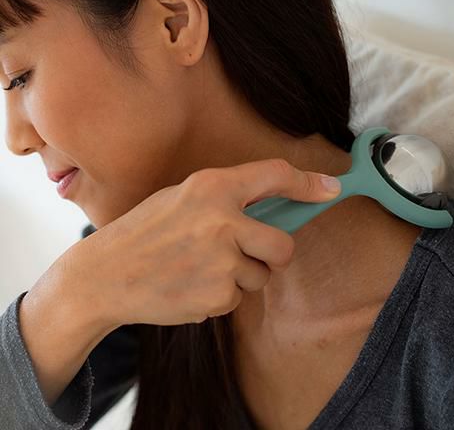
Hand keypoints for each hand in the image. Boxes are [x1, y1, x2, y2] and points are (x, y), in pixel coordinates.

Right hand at [62, 158, 340, 329]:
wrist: (105, 275)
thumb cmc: (146, 231)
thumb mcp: (183, 197)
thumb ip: (227, 198)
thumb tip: (276, 206)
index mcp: (212, 186)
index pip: (276, 175)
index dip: (308, 184)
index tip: (331, 189)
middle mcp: (223, 220)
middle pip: (284, 244)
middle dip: (275, 254)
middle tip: (253, 254)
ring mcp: (221, 260)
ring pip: (261, 276)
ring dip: (241, 276)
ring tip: (202, 269)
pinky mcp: (216, 295)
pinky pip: (237, 298)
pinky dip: (221, 295)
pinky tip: (190, 285)